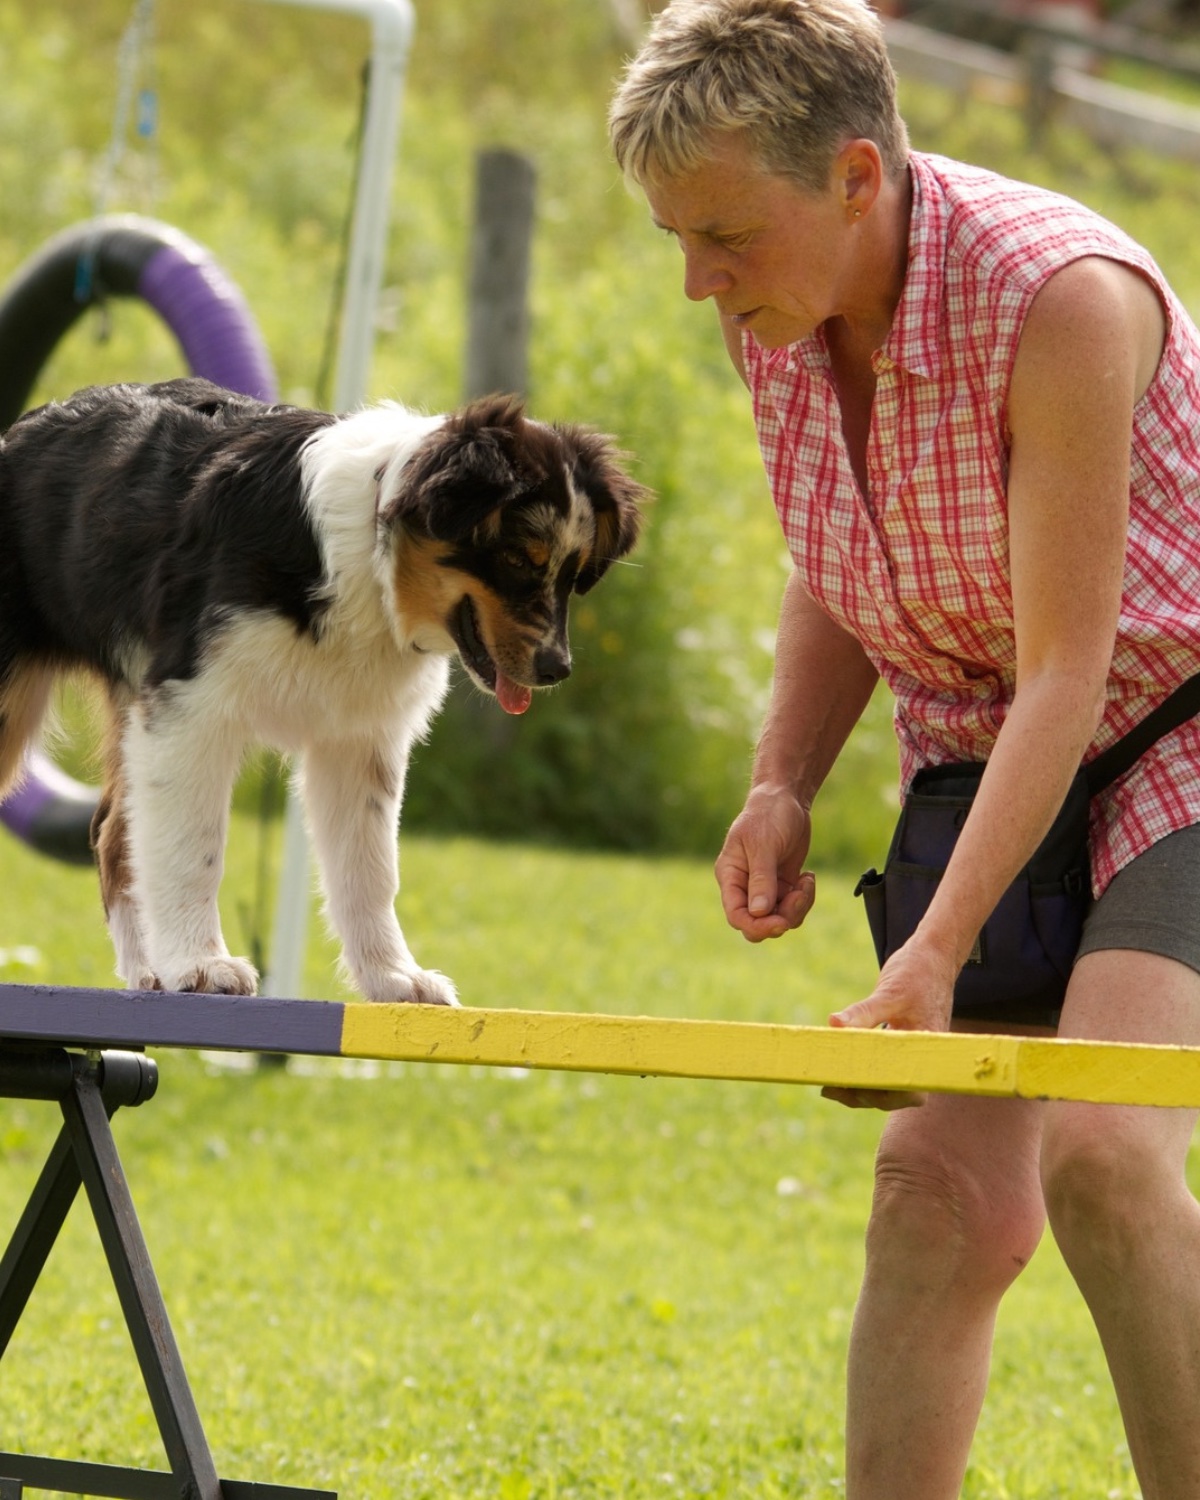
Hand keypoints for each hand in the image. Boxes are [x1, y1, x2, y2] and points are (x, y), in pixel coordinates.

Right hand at [715, 784, 814, 941]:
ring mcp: (764, 888)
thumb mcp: (763, 845)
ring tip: (806, 881)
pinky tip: (808, 876)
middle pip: (756, 924)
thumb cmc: (768, 815)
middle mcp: (744, 886)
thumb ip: (761, 880)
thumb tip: (759, 913)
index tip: (780, 922)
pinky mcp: (782, 885)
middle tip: (798, 898)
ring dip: (797, 907)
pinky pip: (792, 907)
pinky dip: (804, 898)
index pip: (736, 915)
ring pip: (778, 918)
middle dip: (780, 920)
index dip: (756, 926)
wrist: (786, 798)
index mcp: (730, 876)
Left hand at [820, 938, 958, 1111]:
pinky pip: (885, 1064)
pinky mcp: (904, 1042)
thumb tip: (834, 1024)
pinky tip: (842, 1068)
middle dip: (865, 1095)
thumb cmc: (918, 972)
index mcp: (927, 1049)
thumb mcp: (889, 992)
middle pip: (897, 1092)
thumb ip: (863, 1012)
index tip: (850, 1089)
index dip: (880, 1096)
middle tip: (831, 1089)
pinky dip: (866, 1069)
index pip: (908, 1089)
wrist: (935, 955)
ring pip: (890, 1081)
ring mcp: (914, 1050)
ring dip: (863, 1086)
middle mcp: (924, 1055)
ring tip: (831, 1086)